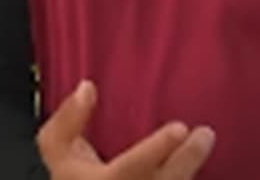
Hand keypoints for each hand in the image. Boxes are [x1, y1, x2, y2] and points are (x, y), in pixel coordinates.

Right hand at [36, 81, 214, 178]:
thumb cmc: (69, 178)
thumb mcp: (55, 147)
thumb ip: (68, 118)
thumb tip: (87, 88)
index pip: (132, 169)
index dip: (156, 150)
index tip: (180, 128)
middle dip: (187, 160)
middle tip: (205, 134)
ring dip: (191, 169)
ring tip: (205, 139)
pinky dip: (183, 177)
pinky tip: (194, 164)